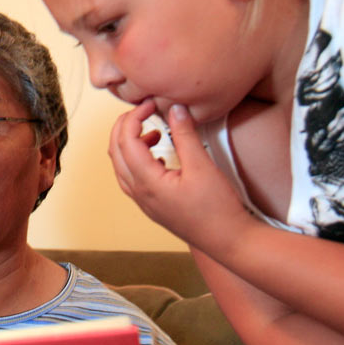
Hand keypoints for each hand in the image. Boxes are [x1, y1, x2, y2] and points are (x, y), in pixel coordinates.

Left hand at [107, 101, 248, 253]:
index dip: (134, 116)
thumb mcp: (202, 166)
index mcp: (147, 182)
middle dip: (125, 126)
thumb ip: (185, 135)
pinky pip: (132, 178)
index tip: (150, 104)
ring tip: (152, 131)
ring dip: (129, 143)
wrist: (228, 240)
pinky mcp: (152, 206)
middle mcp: (139, 193)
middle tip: (143, 111)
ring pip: (121, 165)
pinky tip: (159, 154)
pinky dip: (137, 159)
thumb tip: (175, 109)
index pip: (126, 140)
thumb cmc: (217, 209)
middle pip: (115, 151)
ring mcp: (144, 201)